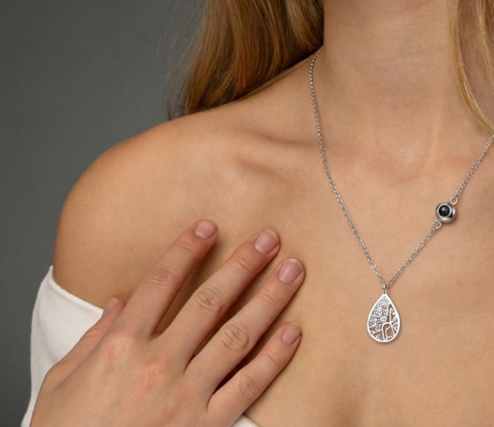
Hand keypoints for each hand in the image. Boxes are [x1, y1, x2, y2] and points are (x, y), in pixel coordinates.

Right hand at [30, 219, 304, 426]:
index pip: (161, 282)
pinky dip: (274, 358)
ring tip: (293, 271)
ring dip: (270, 299)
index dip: (187, 249)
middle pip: (210, 300)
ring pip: (238, 335)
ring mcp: (186, 395)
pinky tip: (292, 331)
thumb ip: (93, 337)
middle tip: (269, 237)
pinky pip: (248, 386)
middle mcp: (158, 364)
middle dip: (244, 264)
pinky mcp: (206, 426)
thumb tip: (119, 302)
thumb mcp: (61, 383)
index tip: (209, 226)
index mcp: (121, 346)